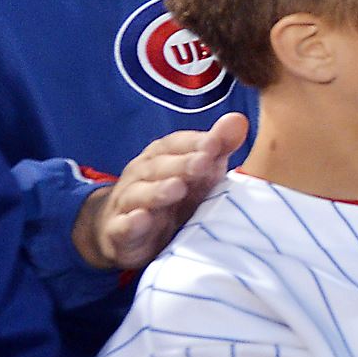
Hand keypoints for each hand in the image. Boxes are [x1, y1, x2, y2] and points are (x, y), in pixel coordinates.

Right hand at [75, 112, 249, 270]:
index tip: (214, 142)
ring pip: (138, 195)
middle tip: (203, 163)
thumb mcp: (200, 175)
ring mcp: (127, 205)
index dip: (193, 142)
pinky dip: (130, 223)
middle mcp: (139, 177)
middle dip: (180, 164)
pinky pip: (122, 227)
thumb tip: (238, 119)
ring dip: (157, 191)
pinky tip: (141, 220)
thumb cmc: (174, 200)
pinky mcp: (119, 234)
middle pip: (157, 167)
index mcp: (159, 158)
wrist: (131, 237)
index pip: (174, 144)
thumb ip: (218, 148)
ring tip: (177, 188)